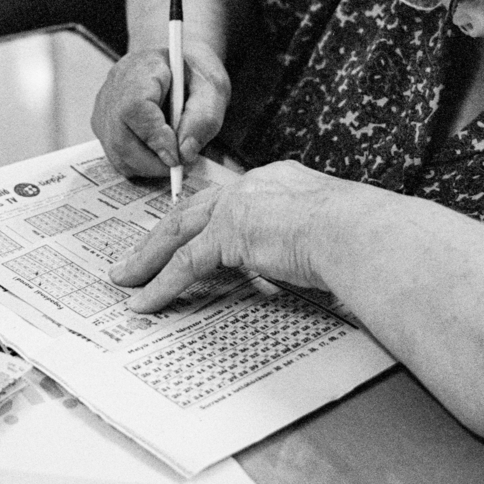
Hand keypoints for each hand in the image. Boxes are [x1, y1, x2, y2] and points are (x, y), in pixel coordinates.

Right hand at [92, 43, 230, 178]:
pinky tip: (158, 154)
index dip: (154, 137)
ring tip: (172, 159)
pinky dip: (139, 164)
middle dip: (152, 162)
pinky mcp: (103, 125)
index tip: (176, 157)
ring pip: (116, 152)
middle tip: (179, 166)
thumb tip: (185, 153)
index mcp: (142, 68)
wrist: (177, 66)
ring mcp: (105, 107)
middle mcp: (115, 87)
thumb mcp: (212, 90)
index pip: (135, 107)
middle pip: (120, 136)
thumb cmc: (194, 76)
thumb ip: (203, 119)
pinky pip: (116, 156)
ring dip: (146, 167)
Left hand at [110, 161, 344, 310]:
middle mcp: (251, 187)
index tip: (184, 232)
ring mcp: (236, 208)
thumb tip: (301, 263)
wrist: (357, 231)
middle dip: (160, 236)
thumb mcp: (325, 231)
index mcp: (276, 181)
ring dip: (148, 260)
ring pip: (178, 234)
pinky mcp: (228, 235)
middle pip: (192, 211)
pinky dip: (161, 285)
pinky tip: (145, 302)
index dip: (201, 218)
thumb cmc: (357, 236)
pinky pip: (185, 264)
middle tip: (137, 256)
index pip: (226, 200)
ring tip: (127, 280)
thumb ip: (302, 241)